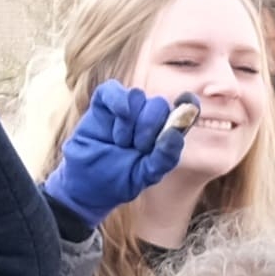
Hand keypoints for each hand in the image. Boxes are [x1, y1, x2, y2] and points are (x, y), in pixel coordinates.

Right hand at [40, 82, 194, 224]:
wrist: (86, 185)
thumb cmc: (118, 179)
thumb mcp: (146, 174)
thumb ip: (165, 157)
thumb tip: (176, 133)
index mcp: (163, 132)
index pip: (182, 110)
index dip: (187, 104)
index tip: (187, 103)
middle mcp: (146, 117)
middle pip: (158, 104)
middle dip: (149, 127)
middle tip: (136, 147)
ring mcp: (125, 108)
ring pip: (137, 97)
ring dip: (130, 123)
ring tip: (119, 143)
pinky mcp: (103, 103)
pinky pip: (113, 90)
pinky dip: (117, 100)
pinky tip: (118, 115)